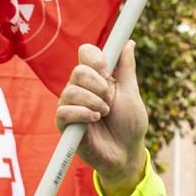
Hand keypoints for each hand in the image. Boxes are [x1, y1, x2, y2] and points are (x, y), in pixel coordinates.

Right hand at [56, 42, 148, 195]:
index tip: (107, 70)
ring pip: (71, 90)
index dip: (95, 58)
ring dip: (94, 102)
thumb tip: (128, 43)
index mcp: (97, 78)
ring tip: (104, 114)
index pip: (86, 54)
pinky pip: (65, 110)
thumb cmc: (130, 125)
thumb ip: (126, 69)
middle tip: (109, 101)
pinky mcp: (64, 123)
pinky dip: (83, 114)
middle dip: (99, 86)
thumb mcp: (131, 94)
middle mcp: (81, 88)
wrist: (126, 153)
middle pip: (78, 71)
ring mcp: (71, 105)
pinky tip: (94, 120)